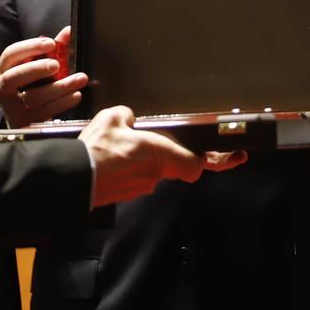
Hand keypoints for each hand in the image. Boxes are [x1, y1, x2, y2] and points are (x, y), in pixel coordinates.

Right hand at [0, 25, 87, 128]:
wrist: (24, 119)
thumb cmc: (32, 86)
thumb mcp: (39, 66)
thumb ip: (52, 49)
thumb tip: (68, 31)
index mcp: (4, 70)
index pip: (10, 54)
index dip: (29, 47)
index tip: (51, 43)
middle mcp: (3, 89)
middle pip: (14, 77)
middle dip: (36, 69)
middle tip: (57, 64)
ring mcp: (12, 108)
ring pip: (33, 97)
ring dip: (58, 87)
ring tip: (79, 79)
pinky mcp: (25, 123)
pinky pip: (44, 113)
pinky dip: (62, 103)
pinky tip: (75, 95)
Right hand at [81, 106, 245, 208]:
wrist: (74, 178)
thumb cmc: (97, 149)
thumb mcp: (113, 118)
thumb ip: (129, 116)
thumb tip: (130, 121)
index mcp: (160, 153)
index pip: (198, 163)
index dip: (218, 161)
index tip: (235, 157)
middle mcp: (156, 174)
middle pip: (177, 166)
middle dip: (172, 154)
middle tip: (163, 143)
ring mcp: (141, 186)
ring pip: (155, 172)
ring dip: (146, 161)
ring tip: (122, 145)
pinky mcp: (127, 193)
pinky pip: (137, 178)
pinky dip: (130, 168)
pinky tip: (112, 157)